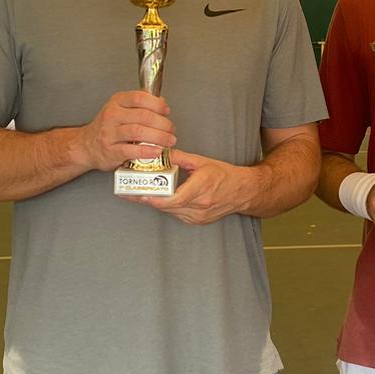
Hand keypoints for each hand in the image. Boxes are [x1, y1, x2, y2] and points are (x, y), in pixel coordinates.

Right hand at [76, 91, 173, 171]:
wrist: (87, 146)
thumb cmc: (108, 127)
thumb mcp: (121, 109)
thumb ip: (140, 104)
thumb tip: (161, 102)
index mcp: (117, 102)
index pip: (139, 98)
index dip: (157, 104)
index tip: (166, 111)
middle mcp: (112, 115)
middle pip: (143, 116)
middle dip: (162, 123)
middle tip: (171, 129)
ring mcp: (110, 133)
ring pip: (138, 132)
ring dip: (159, 137)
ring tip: (169, 141)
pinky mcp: (110, 151)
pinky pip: (131, 150)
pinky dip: (147, 151)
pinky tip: (157, 151)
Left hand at [141, 149, 255, 224]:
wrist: (242, 192)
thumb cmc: (224, 175)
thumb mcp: (202, 161)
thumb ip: (180, 157)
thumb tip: (161, 152)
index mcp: (202, 188)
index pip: (175, 198)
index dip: (156, 198)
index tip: (142, 194)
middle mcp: (200, 205)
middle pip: (168, 206)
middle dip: (149, 199)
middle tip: (132, 192)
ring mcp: (199, 216)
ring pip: (170, 211)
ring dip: (156, 203)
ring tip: (140, 194)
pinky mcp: (197, 221)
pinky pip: (177, 214)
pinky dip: (167, 206)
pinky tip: (159, 198)